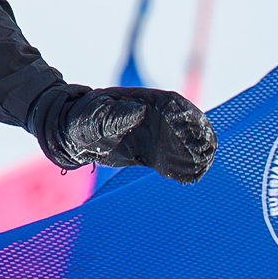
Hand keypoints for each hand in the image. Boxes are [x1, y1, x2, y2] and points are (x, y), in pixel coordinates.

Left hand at [34, 86, 215, 184]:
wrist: (70, 135)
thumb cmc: (82, 118)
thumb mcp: (95, 115)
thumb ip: (116, 115)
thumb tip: (140, 111)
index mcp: (145, 101)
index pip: (174, 105)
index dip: (189, 118)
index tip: (197, 132)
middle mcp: (155, 117)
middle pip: (186, 125)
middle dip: (199, 138)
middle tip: (206, 155)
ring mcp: (155, 136)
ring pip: (184, 144)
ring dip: (196, 154)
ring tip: (202, 168)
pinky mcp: (151, 154)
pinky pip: (172, 161)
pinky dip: (183, 168)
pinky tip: (191, 177)